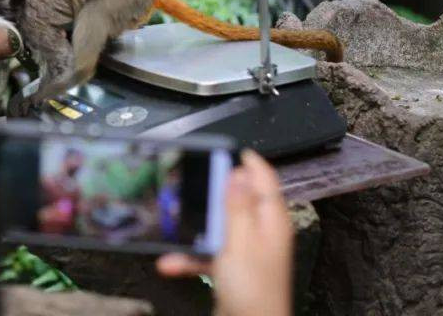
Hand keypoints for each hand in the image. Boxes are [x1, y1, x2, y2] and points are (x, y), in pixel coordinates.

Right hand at [156, 150, 292, 315]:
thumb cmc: (253, 294)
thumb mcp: (240, 242)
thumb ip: (238, 205)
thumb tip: (238, 172)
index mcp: (270, 221)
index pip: (264, 178)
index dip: (246, 160)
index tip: (223, 149)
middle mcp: (261, 232)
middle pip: (237, 198)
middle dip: (211, 193)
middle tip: (191, 184)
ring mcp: (246, 251)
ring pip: (218, 226)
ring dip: (196, 227)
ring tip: (176, 224)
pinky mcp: (231, 268)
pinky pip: (208, 252)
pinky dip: (190, 256)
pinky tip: (171, 261)